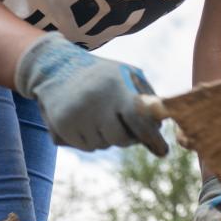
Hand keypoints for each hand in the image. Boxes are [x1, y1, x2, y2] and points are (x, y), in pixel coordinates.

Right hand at [13, 34, 167, 155]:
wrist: (57, 68)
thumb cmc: (103, 75)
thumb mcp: (127, 75)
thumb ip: (147, 100)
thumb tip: (160, 128)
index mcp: (116, 86)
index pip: (139, 119)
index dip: (152, 138)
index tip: (163, 152)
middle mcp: (96, 101)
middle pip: (121, 138)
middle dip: (128, 138)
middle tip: (124, 125)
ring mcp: (77, 114)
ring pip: (104, 145)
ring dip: (107, 137)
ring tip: (100, 115)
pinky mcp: (63, 125)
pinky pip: (87, 147)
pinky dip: (91, 139)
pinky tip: (87, 120)